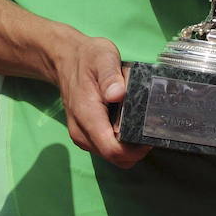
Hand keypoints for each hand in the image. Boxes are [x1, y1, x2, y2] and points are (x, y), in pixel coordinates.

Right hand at [51, 35, 147, 167]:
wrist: (65, 58)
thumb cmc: (87, 57)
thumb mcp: (103, 57)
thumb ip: (110, 76)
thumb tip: (118, 94)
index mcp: (87, 114)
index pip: (112, 149)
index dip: (135, 149)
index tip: (150, 134)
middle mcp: (81, 131)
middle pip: (115, 158)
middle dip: (136, 150)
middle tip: (150, 128)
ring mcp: (81, 136)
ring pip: (112, 157)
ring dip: (129, 148)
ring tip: (139, 124)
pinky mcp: (84, 135)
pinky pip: (106, 149)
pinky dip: (120, 144)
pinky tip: (126, 125)